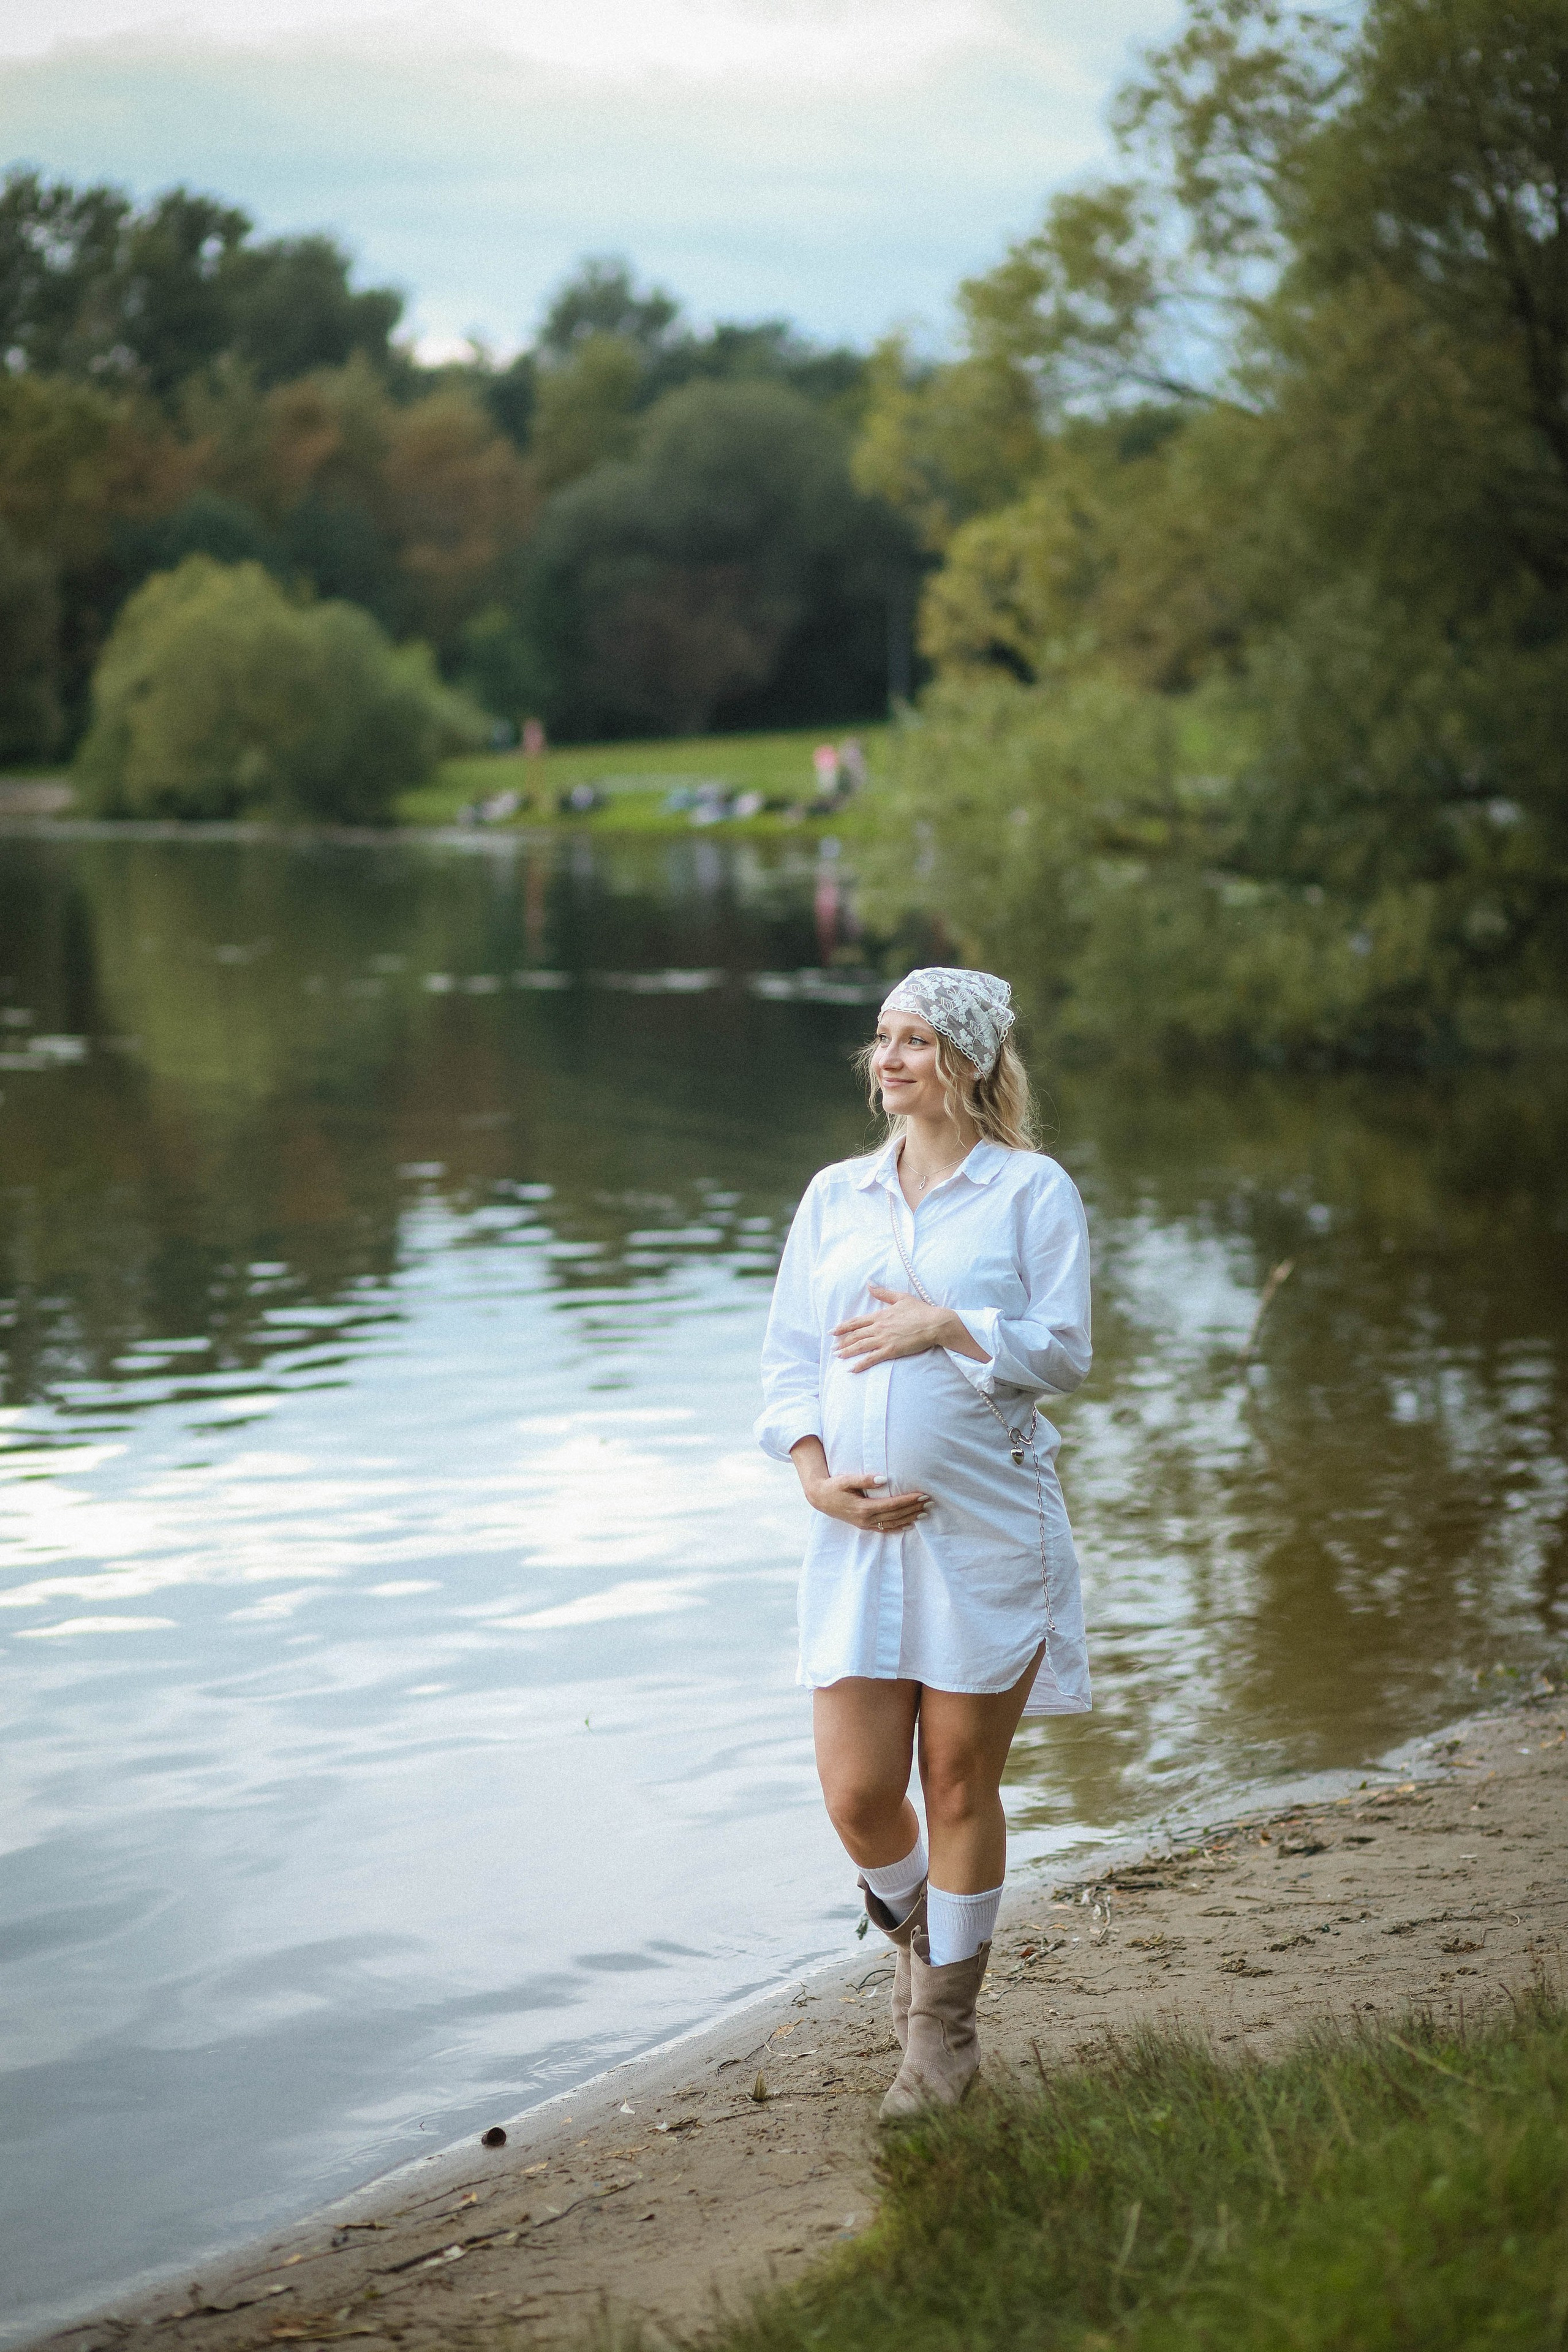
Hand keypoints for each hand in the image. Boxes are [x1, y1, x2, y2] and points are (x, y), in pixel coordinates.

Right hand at [802, 1466, 929, 1533]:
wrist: (820, 1498)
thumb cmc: (834, 1486)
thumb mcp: (847, 1479)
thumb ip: (865, 1479)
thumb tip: (885, 1479)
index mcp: (863, 1508)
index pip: (892, 1505)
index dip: (909, 1501)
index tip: (923, 1495)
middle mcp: (866, 1519)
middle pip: (896, 1515)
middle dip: (914, 1509)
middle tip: (930, 1502)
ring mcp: (865, 1524)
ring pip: (893, 1523)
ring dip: (910, 1518)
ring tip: (925, 1512)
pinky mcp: (864, 1525)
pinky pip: (884, 1529)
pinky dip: (898, 1527)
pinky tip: (909, 1525)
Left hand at [834, 1284, 954, 1372]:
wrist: (934, 1323)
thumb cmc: (920, 1310)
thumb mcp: (900, 1297)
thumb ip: (883, 1293)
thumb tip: (869, 1284)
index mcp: (880, 1315)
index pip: (856, 1322)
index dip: (843, 1327)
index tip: (833, 1331)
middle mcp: (879, 1327)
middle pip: (855, 1335)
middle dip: (842, 1342)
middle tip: (832, 1348)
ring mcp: (884, 1340)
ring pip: (860, 1346)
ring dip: (847, 1352)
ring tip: (837, 1356)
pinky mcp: (890, 1350)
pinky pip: (871, 1358)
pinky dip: (860, 1364)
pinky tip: (851, 1369)